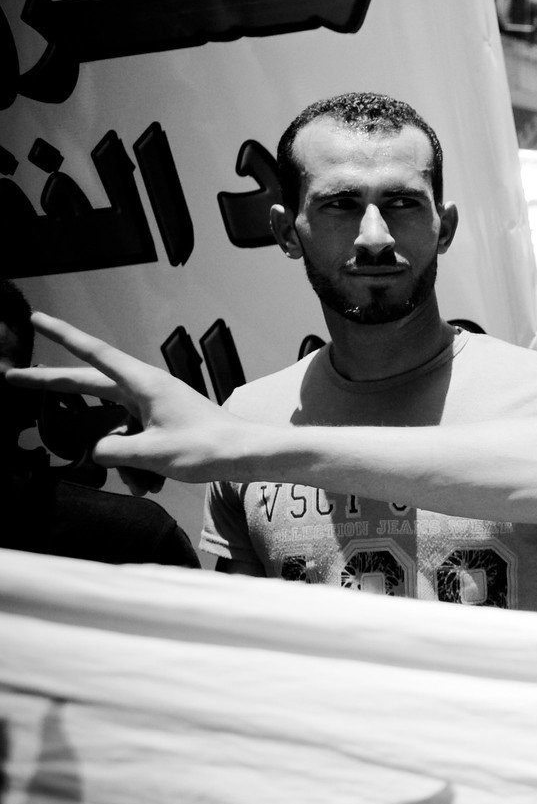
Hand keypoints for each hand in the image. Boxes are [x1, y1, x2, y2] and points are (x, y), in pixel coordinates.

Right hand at [6, 314, 247, 481]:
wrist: (246, 454)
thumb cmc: (206, 448)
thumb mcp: (150, 453)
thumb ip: (110, 450)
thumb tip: (96, 450)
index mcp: (144, 383)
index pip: (94, 354)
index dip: (63, 336)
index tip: (38, 319)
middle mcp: (145, 388)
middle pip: (89, 384)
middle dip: (52, 385)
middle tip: (12, 377)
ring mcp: (152, 405)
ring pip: (112, 428)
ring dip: (118, 459)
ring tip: (142, 481)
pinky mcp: (159, 423)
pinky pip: (132, 442)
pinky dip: (136, 465)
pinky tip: (152, 484)